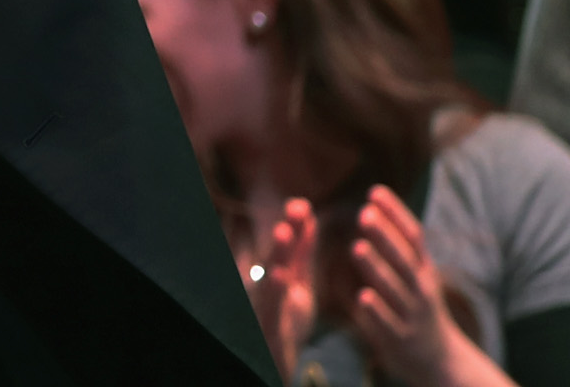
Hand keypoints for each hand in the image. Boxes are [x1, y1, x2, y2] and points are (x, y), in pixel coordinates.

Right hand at [247, 197, 319, 380]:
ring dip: (275, 254)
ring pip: (267, 277)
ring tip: (283, 231)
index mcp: (273, 277)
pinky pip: (270, 309)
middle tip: (295, 208)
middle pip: (272, 257)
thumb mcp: (298, 284)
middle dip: (284, 232)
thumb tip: (309, 216)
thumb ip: (302, 253)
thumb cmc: (286, 323)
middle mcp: (261, 290)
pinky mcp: (267, 330)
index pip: (284, 248)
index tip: (304, 205)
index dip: (293, 226)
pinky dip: (274, 292)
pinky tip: (282, 276)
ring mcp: (261, 309)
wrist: (277, 364)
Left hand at [351, 186, 507, 386]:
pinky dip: (377, 311)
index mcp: (424, 269)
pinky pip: (388, 324)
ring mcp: (412, 314)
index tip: (375, 190)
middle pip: (403, 259)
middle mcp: (421, 289)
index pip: (413, 236)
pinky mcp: (401, 338)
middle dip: (385, 236)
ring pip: (394, 289)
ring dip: (376, 268)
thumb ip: (398, 244)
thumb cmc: (420, 306)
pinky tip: (361, 297)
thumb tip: (375, 201)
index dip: (396, 213)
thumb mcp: (417, 274)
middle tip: (364, 213)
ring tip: (356, 247)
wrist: (440, 359)